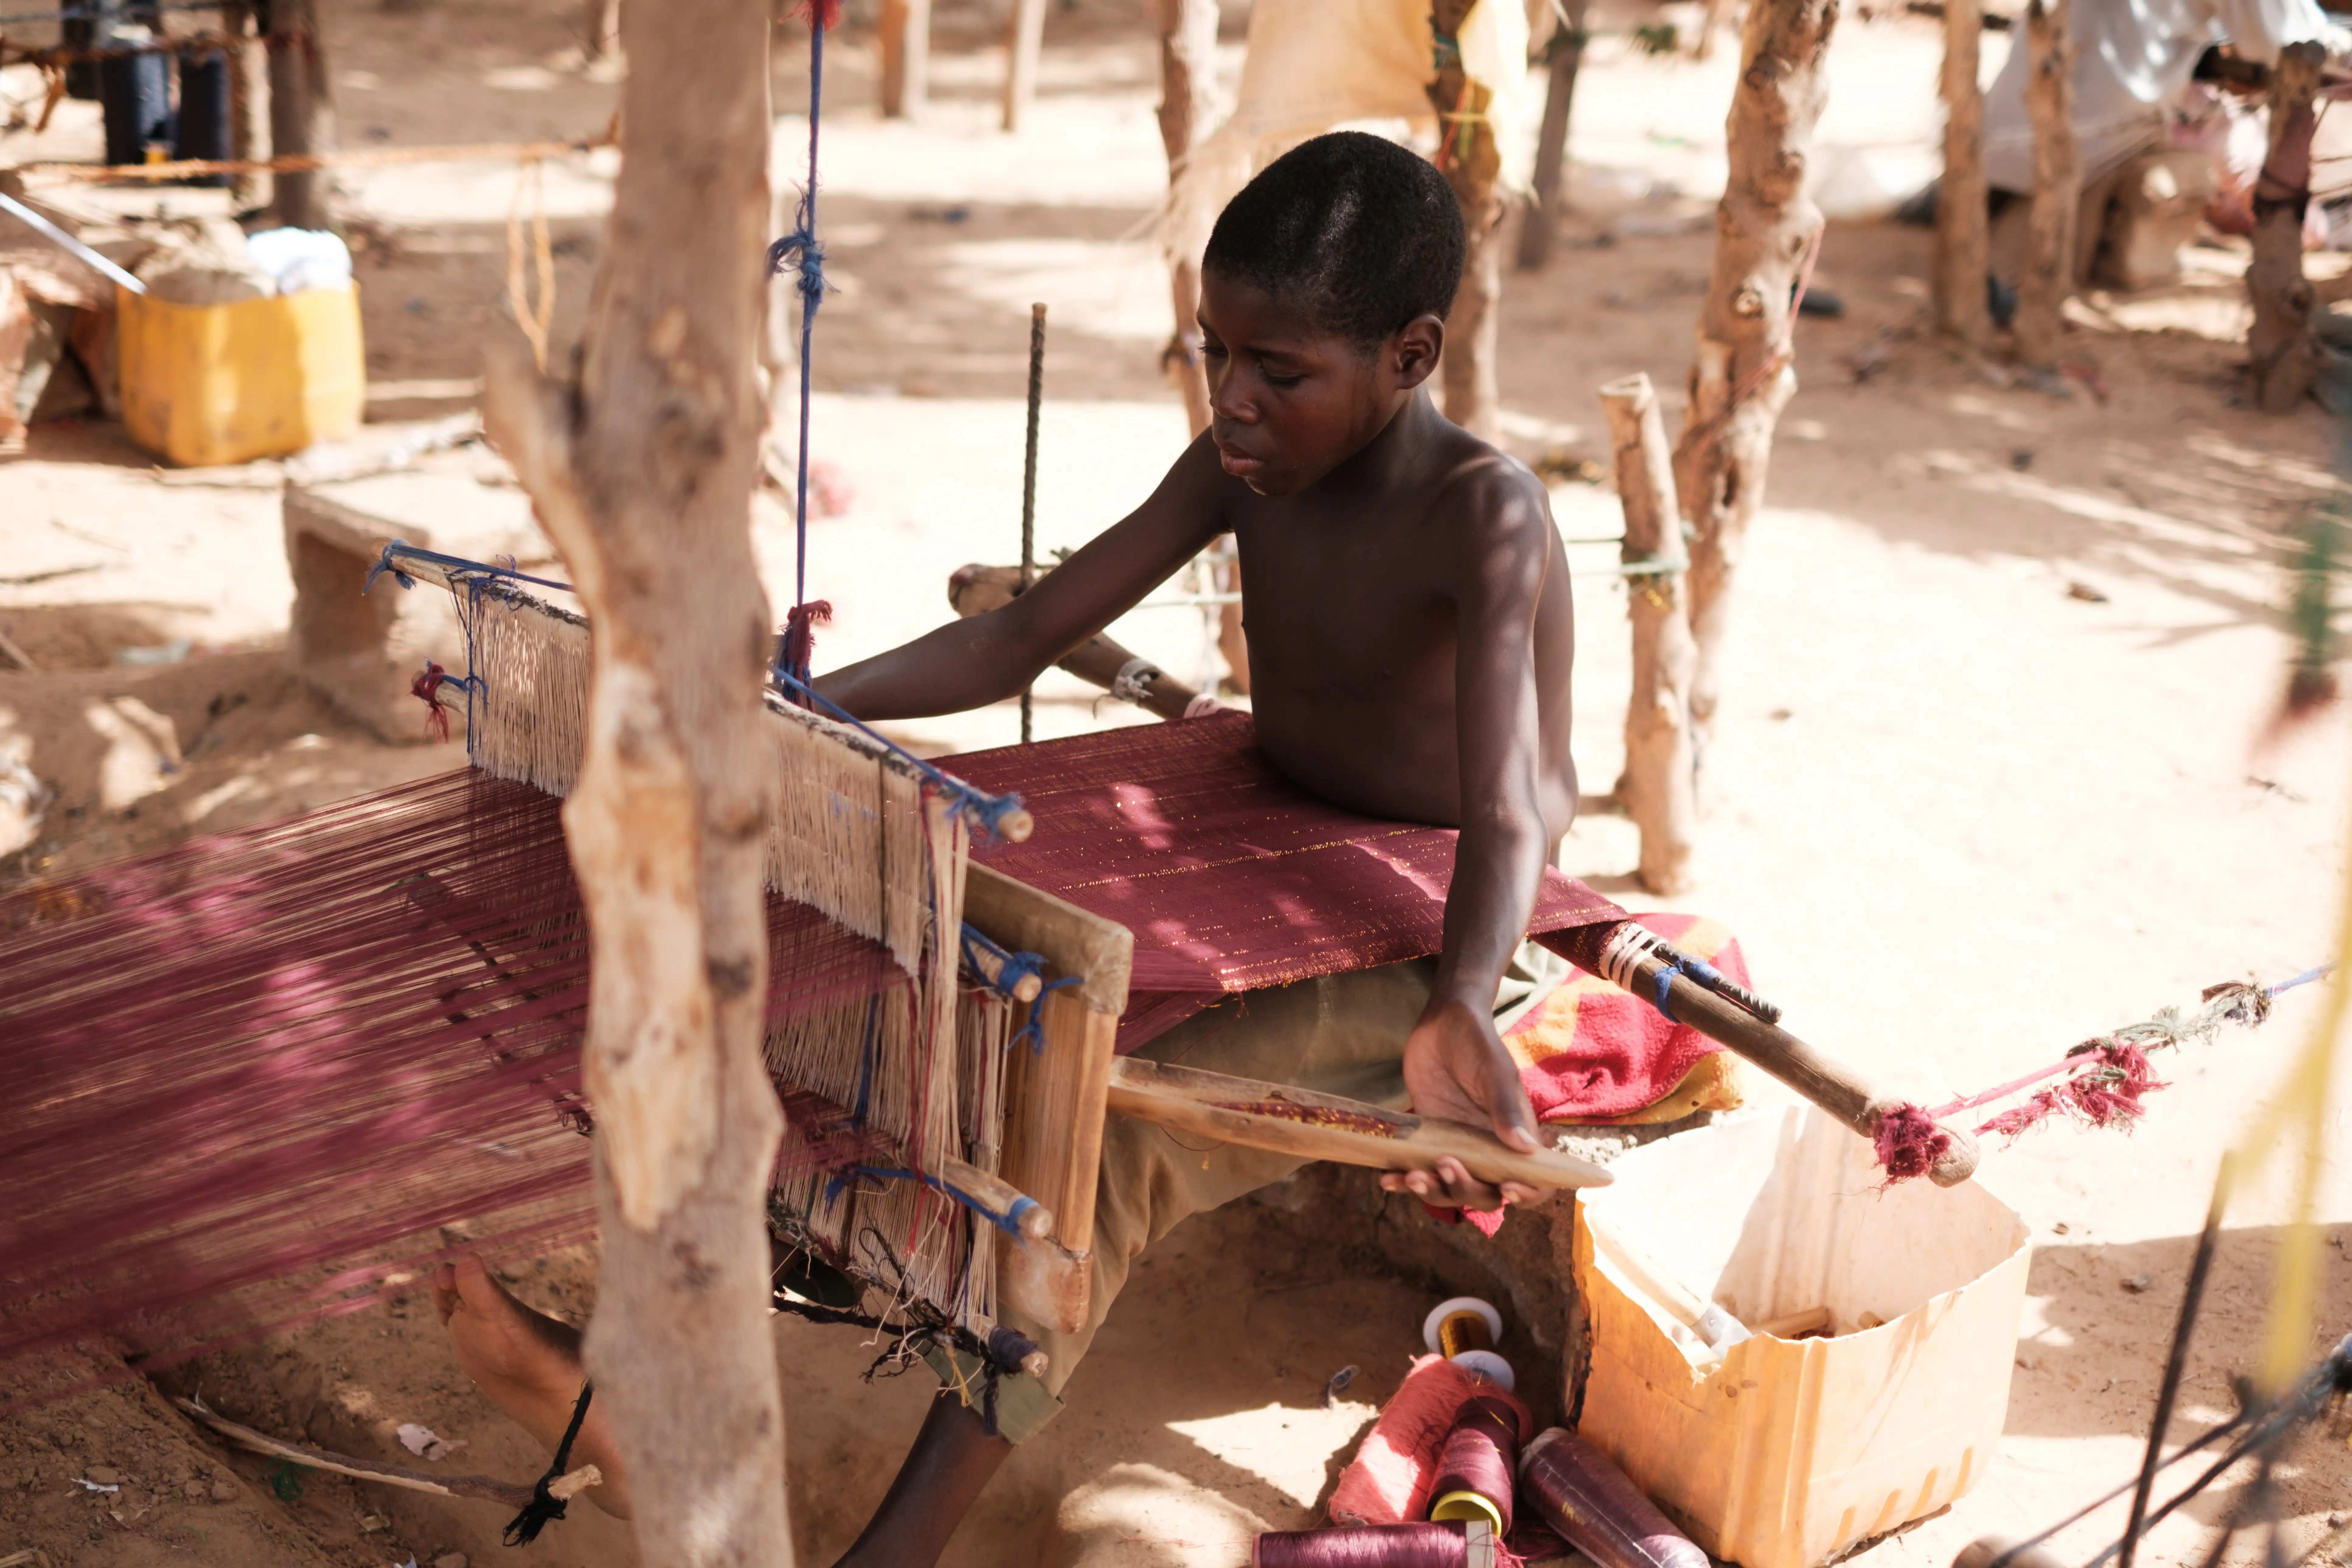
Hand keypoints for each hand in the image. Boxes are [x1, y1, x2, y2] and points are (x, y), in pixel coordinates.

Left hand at [1382, 996, 1546, 1212]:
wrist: (1440, 1024)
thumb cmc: (1477, 1042)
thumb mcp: (1494, 1071)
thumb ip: (1506, 1107)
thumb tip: (1527, 1148)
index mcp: (1515, 1136)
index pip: (1531, 1179)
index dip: (1526, 1194)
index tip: (1508, 1189)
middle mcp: (1487, 1149)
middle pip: (1483, 1193)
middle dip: (1464, 1190)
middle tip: (1444, 1164)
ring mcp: (1456, 1147)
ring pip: (1449, 1189)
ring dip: (1432, 1191)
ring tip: (1411, 1176)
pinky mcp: (1426, 1141)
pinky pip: (1418, 1170)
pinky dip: (1403, 1181)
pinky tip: (1388, 1179)